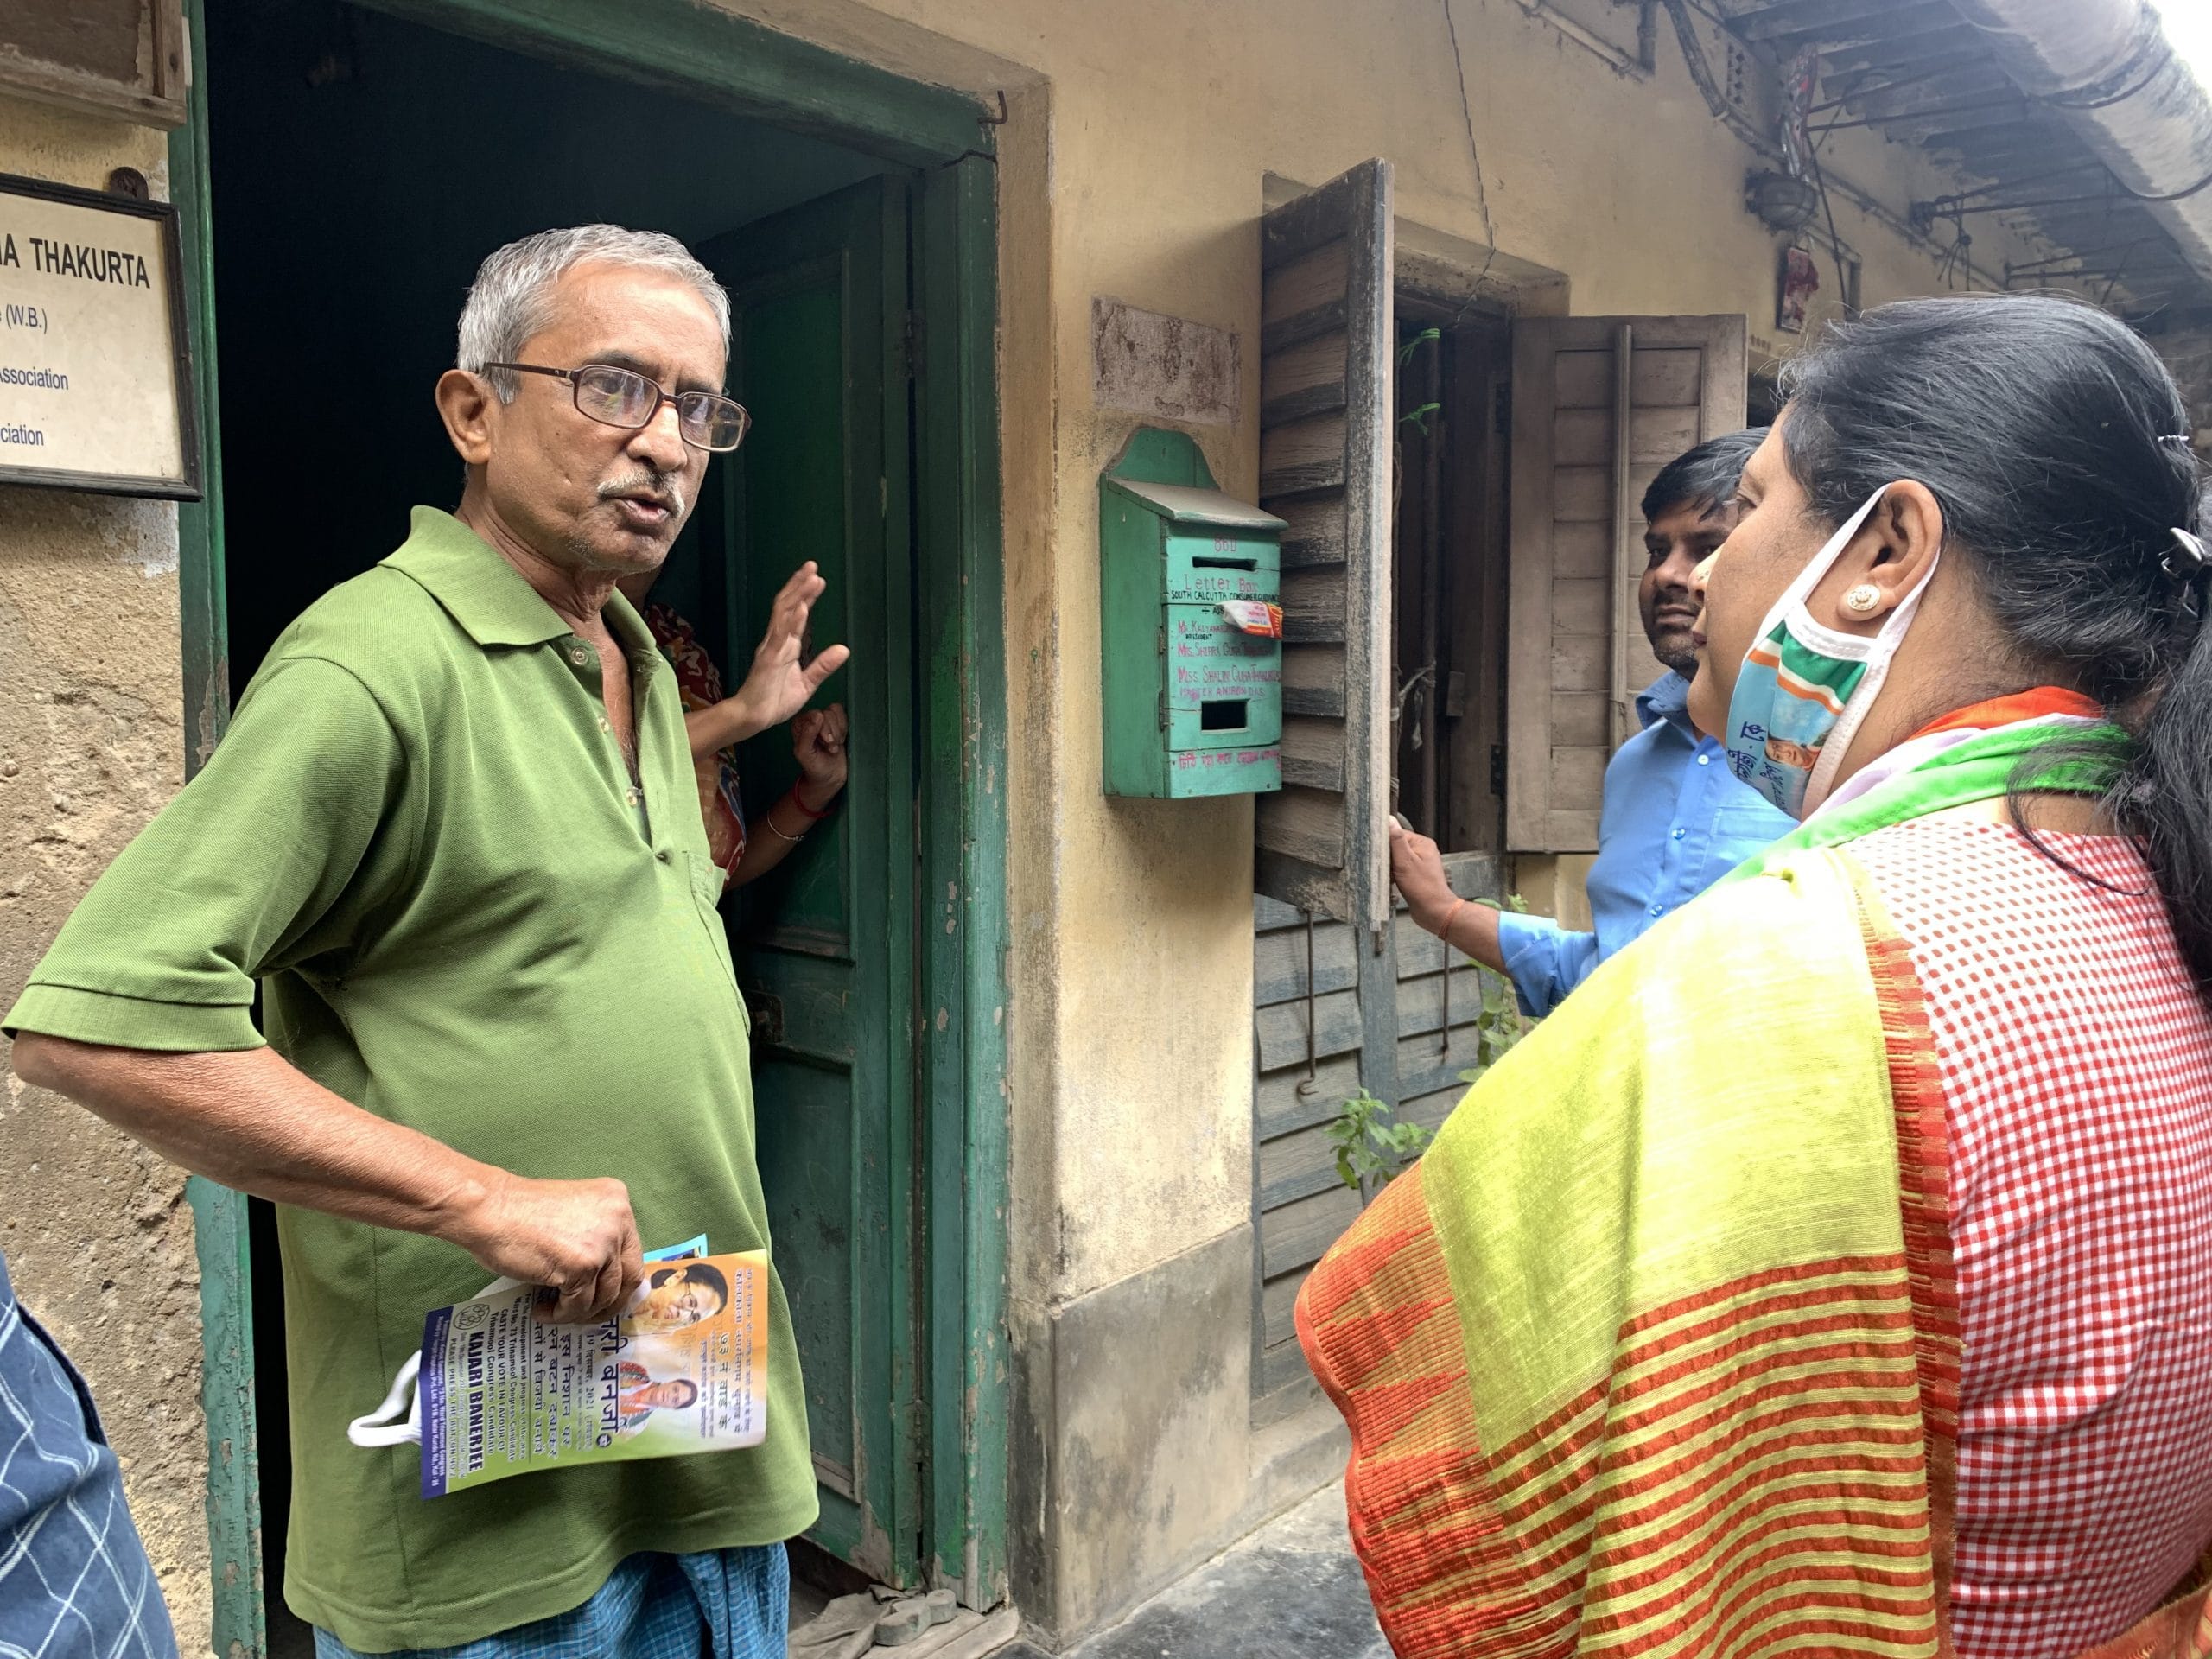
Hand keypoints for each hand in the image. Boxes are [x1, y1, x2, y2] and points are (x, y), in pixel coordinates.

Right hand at [447, 1169, 642, 1324]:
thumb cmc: (520, 1212)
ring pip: (604, 1296)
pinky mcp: (582, 1266)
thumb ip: (596, 1238)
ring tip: (555, 1312)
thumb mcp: (575, 1216)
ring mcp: (603, 1243)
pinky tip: (542, 1311)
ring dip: (580, 1312)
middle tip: (585, 1315)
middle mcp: (618, 1219)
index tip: (604, 1298)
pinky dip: (562, 1315)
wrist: (490, 1209)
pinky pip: (579, 1305)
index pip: (632, 1253)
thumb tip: (607, 1280)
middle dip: (608, 1304)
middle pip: (629, 1277)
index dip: (619, 1282)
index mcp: (617, 1201)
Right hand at [731, 565, 850, 736]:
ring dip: (798, 595)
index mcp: (786, 645)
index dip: (807, 595)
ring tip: (811, 578)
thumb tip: (844, 649)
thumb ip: (823, 665)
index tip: (818, 578)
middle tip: (813, 566)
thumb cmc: (775, 700)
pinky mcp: (768, 660)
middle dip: (800, 585)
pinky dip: (791, 622)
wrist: (754, 719)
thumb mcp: (806, 683)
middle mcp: (777, 641)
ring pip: (784, 615)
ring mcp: (771, 648)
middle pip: (787, 606)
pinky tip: (801, 608)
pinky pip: (780, 637)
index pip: (796, 613)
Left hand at [791, 702, 847, 804]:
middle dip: (833, 733)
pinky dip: (845, 727)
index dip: (825, 728)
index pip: (816, 714)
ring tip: (835, 745)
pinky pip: (844, 713)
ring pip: (836, 712)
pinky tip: (841, 739)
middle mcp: (810, 718)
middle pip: (828, 713)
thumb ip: (807, 734)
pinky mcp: (837, 720)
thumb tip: (818, 714)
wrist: (831, 776)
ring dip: (839, 731)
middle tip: (831, 747)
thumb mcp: (805, 754)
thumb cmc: (815, 766)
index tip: (826, 743)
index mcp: (799, 724)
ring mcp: (825, 718)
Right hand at [1389, 822, 1457, 934]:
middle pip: (1396, 847)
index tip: (1380, 852)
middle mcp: (1422, 851)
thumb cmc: (1423, 888)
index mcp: (1422, 843)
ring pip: (1396, 860)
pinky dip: (1394, 876)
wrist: (1433, 911)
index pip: (1397, 834)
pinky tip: (1393, 883)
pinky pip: (1399, 870)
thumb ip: (1396, 840)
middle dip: (1388, 858)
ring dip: (1390, 868)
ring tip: (1392, 877)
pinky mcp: (1415, 876)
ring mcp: (1420, 864)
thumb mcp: (1405, 861)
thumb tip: (1389, 820)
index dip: (1386, 843)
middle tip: (1388, 868)